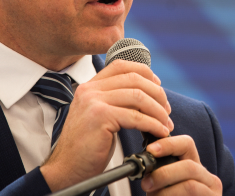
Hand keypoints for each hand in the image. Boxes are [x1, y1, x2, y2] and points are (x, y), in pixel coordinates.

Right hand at [40, 60, 173, 190]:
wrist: (67, 168)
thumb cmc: (88, 145)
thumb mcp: (100, 114)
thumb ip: (115, 99)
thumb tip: (148, 91)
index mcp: (90, 85)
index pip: (122, 65)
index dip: (145, 73)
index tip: (159, 87)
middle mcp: (90, 89)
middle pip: (135, 79)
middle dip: (157, 94)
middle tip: (167, 111)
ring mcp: (94, 101)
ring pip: (138, 97)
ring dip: (158, 111)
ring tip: (165, 124)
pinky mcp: (100, 116)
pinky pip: (136, 117)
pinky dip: (153, 124)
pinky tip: (159, 132)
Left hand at [140, 136, 222, 194]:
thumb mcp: (167, 187)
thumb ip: (161, 175)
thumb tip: (143, 169)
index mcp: (195, 168)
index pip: (186, 144)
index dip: (168, 144)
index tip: (150, 150)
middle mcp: (208, 179)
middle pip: (189, 166)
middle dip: (164, 174)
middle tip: (146, 184)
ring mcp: (212, 194)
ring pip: (189, 185)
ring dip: (166, 192)